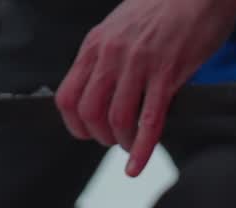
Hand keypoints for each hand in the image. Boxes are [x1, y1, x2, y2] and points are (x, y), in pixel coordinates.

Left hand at [55, 0, 235, 176]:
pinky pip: (150, 121)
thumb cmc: (167, 7)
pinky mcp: (167, 74)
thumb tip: (102, 86)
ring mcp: (139, 64)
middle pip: (89, 113)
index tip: (87, 132)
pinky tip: (137, 164)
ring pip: (117, 119)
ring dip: (122, 142)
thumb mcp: (122, 26)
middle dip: (99, 137)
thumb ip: (108, 55)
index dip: (74, 124)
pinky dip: (142, 150)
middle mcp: (112, 54)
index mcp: (97, 43)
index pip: (67, 96)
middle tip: (113, 140)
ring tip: (131, 145)